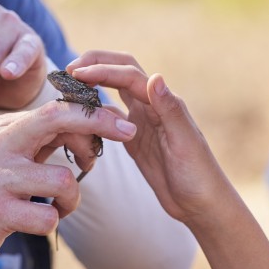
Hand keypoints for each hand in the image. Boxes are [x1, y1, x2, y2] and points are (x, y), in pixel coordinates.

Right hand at [0, 97, 136, 268]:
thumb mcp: (8, 154)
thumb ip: (43, 138)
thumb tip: (91, 127)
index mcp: (7, 128)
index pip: (55, 108)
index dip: (94, 112)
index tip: (124, 122)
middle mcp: (0, 145)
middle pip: (58, 121)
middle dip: (99, 125)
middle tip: (129, 135)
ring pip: (62, 180)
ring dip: (72, 199)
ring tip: (59, 206)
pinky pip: (47, 217)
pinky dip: (52, 222)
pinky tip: (38, 222)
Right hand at [67, 51, 231, 224]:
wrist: (200, 204)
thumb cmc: (199, 176)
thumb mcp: (185, 143)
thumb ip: (170, 110)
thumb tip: (155, 77)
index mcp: (163, 103)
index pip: (128, 76)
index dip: (102, 70)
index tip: (75, 73)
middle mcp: (151, 106)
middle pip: (121, 72)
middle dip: (96, 63)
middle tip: (68, 69)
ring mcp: (141, 121)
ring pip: (113, 91)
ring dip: (93, 83)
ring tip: (68, 87)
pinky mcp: (133, 138)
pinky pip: (109, 117)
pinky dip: (94, 111)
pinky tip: (79, 116)